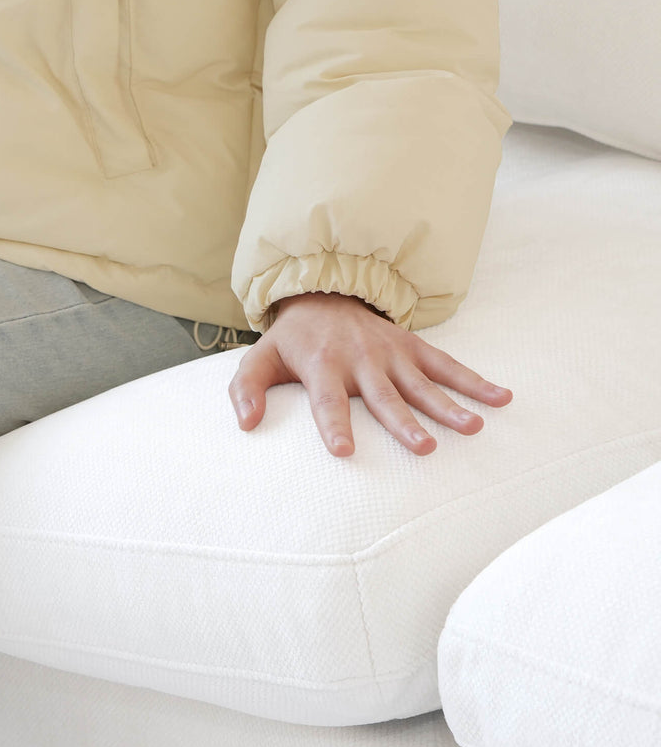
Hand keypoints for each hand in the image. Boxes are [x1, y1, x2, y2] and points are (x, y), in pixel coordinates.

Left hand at [229, 291, 511, 456]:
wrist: (322, 294)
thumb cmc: (291, 341)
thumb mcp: (259, 359)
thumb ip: (246, 390)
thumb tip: (247, 425)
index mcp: (321, 366)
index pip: (327, 400)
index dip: (334, 425)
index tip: (343, 452)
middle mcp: (359, 360)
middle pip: (383, 396)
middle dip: (403, 422)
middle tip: (424, 447)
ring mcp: (390, 353)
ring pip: (421, 383)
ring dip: (448, 404)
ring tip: (472, 427)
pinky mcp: (411, 347)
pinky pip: (446, 365)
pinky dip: (474, 380)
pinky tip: (500, 397)